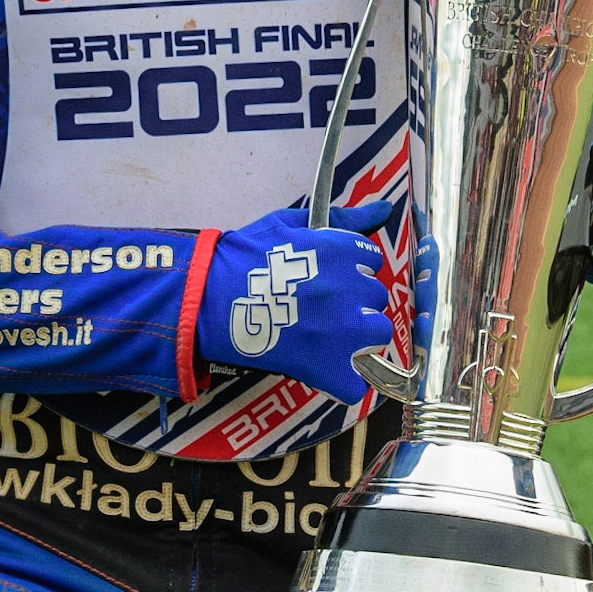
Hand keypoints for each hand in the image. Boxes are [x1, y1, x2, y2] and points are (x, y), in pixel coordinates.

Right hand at [197, 199, 392, 404]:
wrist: (208, 298)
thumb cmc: (243, 257)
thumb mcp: (291, 224)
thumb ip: (341, 216)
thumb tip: (384, 208)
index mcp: (341, 250)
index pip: (372, 259)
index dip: (353, 268)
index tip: (332, 275)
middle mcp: (348, 288)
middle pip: (376, 297)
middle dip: (356, 300)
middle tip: (323, 305)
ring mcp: (341, 330)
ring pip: (377, 334)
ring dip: (359, 336)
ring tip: (328, 334)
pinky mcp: (326, 366)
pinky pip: (356, 383)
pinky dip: (343, 380)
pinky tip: (324, 368)